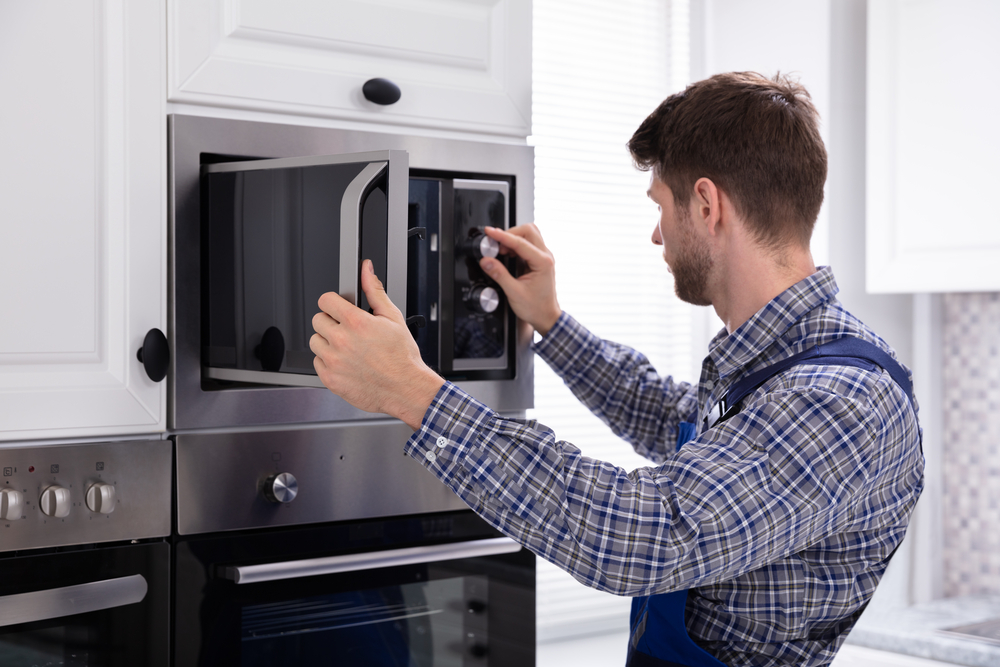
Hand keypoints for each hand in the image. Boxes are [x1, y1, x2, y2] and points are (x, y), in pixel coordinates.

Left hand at [310, 260, 443, 429]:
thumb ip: (374, 291)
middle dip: (331, 322)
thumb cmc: (402, 357)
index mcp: (356, 323)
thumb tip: (366, 269)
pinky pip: (317, 363)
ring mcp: (334, 361)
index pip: (326, 300)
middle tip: (347, 331)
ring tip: (346, 348)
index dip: (333, 303)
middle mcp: (342, 341)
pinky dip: (328, 362)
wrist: (405, 389)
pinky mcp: (330, 379)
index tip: (338, 309)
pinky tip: (345, 362)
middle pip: (317, 320)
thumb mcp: (393, 317)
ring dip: (327, 342)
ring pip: (315, 341)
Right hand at [480, 224, 561, 335]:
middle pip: (528, 230)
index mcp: (543, 262)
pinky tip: (507, 255)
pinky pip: (527, 244)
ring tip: (501, 251)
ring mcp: (543, 257)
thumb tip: (486, 261)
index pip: (520, 242)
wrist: (546, 317)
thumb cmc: (536, 308)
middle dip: (509, 233)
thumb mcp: (514, 292)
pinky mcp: (538, 260)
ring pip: (529, 235)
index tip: (490, 232)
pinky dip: (515, 245)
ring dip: (513, 238)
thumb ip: (499, 275)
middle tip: (496, 244)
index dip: (502, 236)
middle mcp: (545, 256)